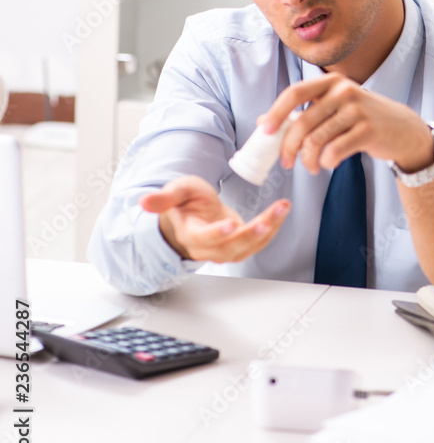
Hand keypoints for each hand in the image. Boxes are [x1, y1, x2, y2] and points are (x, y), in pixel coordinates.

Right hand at [140, 175, 290, 262]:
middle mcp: (209, 248)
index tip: (230, 223)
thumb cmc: (184, 204)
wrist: (192, 216)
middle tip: (267, 219)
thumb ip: (164, 198)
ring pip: (248, 246)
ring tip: (282, 208)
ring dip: (268, 228)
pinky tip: (281, 211)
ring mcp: (225, 249)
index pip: (204, 238)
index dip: (217, 233)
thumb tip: (143, 201)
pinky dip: (272, 228)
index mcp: (190, 234)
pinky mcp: (239, 245)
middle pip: (231, 247)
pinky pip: (257, 242)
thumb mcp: (175, 193)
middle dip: (251, 234)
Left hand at [258, 74, 433, 174]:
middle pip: (303, 122)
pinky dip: (326, 162)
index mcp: (331, 82)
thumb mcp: (333, 109)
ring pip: (317, 140)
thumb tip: (263, 123)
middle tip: (286, 162)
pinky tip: (329, 163)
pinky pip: (334, 151)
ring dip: (308, 160)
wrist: (402, 129)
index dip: (277, 112)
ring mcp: (357, 110)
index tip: (266, 131)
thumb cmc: (361, 119)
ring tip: (311, 167)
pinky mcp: (368, 131)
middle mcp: (344, 91)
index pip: (296, 92)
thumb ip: (303, 113)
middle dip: (289, 146)